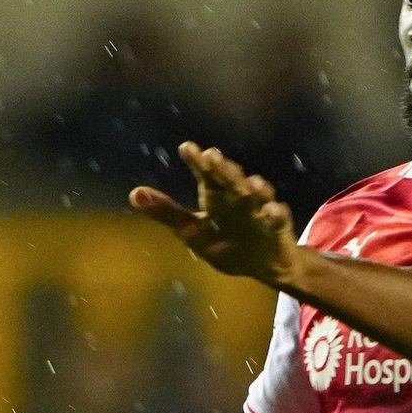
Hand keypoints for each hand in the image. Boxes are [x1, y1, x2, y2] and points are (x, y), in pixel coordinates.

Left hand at [128, 141, 300, 285]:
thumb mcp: (193, 232)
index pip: (206, 174)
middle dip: (223, 168)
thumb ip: (167, 213)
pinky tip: (271, 210)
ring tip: (250, 182)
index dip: (197, 161)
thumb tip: (134, 193)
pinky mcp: (277, 226)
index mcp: (217, 196)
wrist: (265, 265)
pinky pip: (277, 218)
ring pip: (258, 194)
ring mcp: (259, 210)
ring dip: (255, 187)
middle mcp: (238, 197)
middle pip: (231, 179)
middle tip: (212, 155)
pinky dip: (275, 214)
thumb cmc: (227, 243)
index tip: (186, 147)